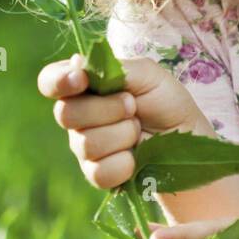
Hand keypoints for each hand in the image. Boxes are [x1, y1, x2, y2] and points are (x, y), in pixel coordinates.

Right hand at [36, 52, 200, 189]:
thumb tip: (76, 63)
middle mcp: (78, 116)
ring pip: (86, 144)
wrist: (187, 139)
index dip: (58, 81)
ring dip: (122, 135)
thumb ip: (114, 68)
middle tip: (133, 106)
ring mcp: (85, 147)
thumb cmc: (166, 102)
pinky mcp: (98, 175)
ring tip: (139, 131)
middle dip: (107, 109)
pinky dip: (125, 162)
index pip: (50, 81)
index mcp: (85, 87)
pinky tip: (137, 157)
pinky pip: (99, 171)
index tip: (81, 80)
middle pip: (66, 114)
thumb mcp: (147, 75)